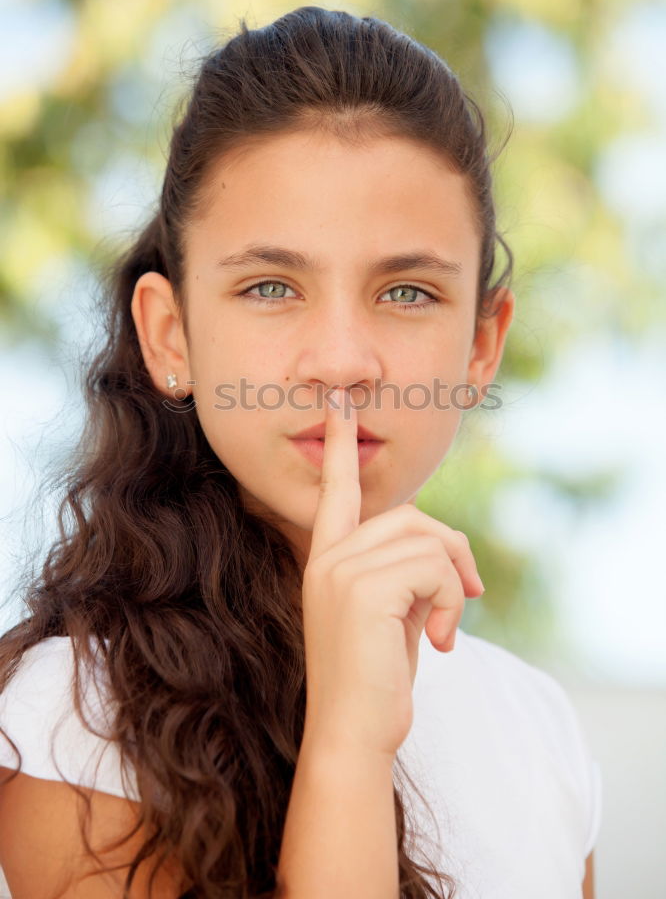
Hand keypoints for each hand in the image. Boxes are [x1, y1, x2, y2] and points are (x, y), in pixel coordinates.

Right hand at [300, 388, 484, 759]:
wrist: (353, 733)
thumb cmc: (376, 677)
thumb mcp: (392, 612)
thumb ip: (404, 568)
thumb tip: (446, 548)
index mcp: (327, 559)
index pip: (336, 491)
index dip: (343, 445)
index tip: (340, 398)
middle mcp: (327, 557)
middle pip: (410, 516)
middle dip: (451, 552)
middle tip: (467, 595)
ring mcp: (340, 570)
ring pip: (426, 539)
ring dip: (453, 583)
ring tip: (445, 625)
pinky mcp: (361, 588)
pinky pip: (433, 567)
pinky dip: (452, 602)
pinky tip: (441, 640)